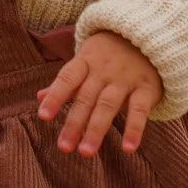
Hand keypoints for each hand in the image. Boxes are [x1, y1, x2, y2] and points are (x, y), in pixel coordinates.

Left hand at [35, 30, 161, 156]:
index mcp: (86, 62)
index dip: (55, 97)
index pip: (67, 79)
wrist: (149, 35)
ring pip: (108, 105)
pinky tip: (128, 149)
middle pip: (85, 98)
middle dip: (74, 123)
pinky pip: (140, 110)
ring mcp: (126, 79)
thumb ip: (65, 82)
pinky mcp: (147, 88)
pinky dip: (134, 129)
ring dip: (96, 130)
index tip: (43, 117)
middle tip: (63, 148)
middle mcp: (104, 70)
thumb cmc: (109, 54)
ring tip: (85, 152)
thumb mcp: (86, 61)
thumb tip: (39, 98)